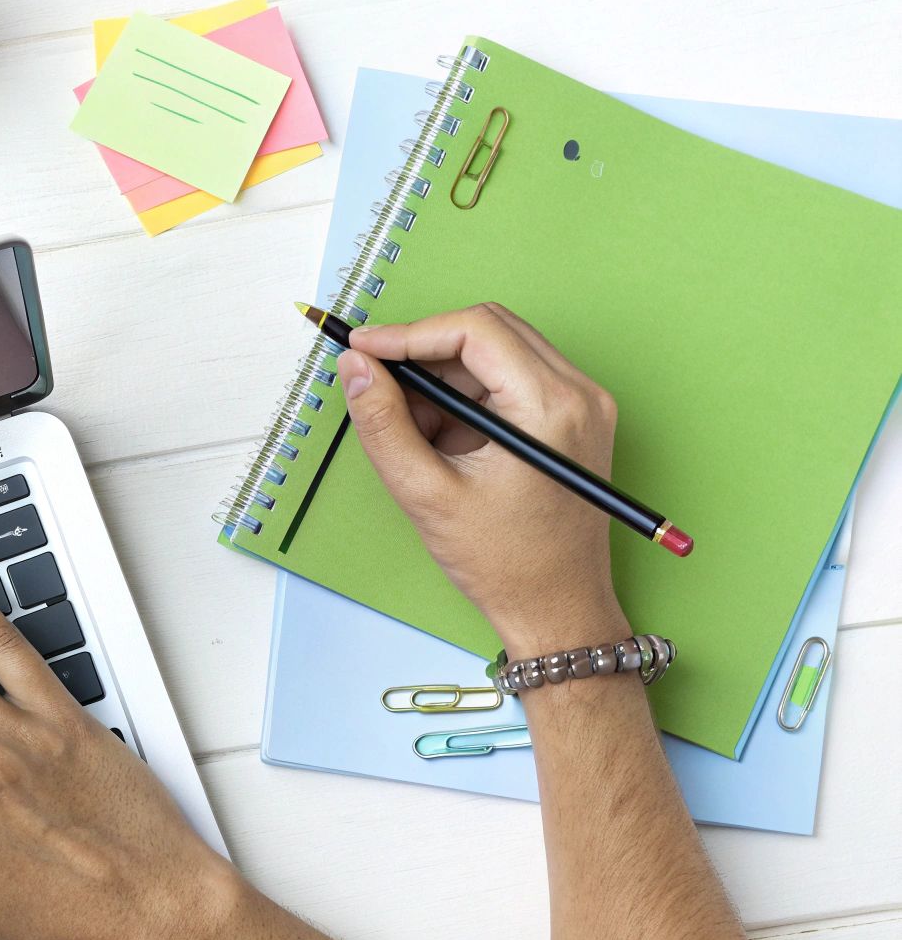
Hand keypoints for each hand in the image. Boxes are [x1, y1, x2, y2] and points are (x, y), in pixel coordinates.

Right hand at [338, 302, 627, 651]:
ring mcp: (583, 405)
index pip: (475, 329)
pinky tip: (442, 442)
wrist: (558, 609)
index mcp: (552, 408)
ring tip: (410, 429)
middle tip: (377, 380)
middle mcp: (580, 394)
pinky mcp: (574, 420)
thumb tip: (356, 367)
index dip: (410, 332)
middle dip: (425, 351)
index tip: (365, 348)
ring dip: (444, 378)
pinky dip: (467, 398)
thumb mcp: (427, 493)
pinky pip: (511, 380)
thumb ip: (383, 424)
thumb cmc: (506, 563)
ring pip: (497, 352)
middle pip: (489, 331)